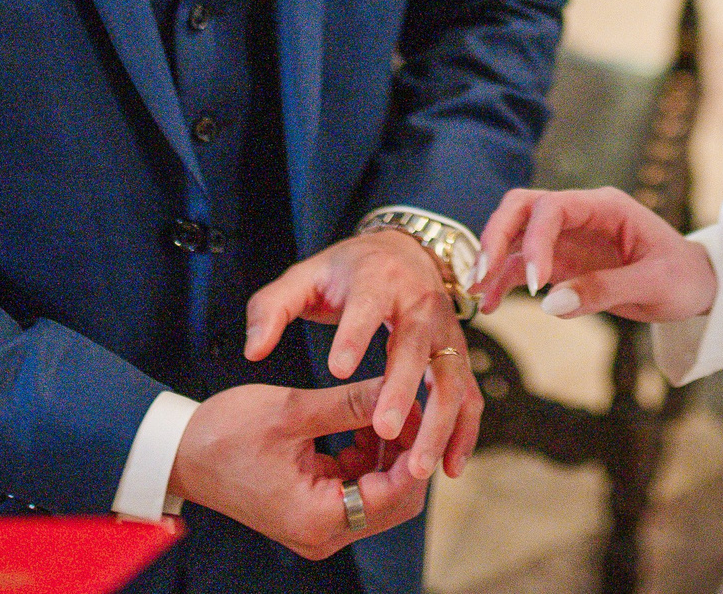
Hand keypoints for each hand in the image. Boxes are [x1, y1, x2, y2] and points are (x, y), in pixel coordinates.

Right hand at [170, 380, 431, 557]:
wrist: (178, 452)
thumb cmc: (225, 433)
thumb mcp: (293, 410)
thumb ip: (350, 404)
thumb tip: (398, 388)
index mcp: (319, 517)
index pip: (396, 494)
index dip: (415, 449)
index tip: (422, 406)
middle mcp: (323, 533)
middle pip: (396, 500)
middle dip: (407, 451)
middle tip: (409, 404)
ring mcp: (318, 525)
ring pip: (381, 493)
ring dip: (389, 451)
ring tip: (385, 404)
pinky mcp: (312, 510)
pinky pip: (358, 487)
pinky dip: (368, 455)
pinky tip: (362, 420)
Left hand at [246, 229, 479, 479]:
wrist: (402, 253)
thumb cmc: (345, 274)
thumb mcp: (303, 278)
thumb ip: (271, 309)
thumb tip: (254, 351)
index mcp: (378, 280)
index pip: (368, 306)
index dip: (355, 335)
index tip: (338, 367)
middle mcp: (420, 303)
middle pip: (415, 347)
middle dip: (403, 390)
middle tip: (384, 431)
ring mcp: (446, 331)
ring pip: (451, 378)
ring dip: (439, 423)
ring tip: (418, 466)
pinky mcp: (459, 355)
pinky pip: (469, 395)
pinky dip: (464, 431)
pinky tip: (449, 469)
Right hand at [473, 186, 717, 322]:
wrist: (696, 286)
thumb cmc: (683, 277)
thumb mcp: (655, 285)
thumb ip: (605, 291)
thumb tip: (551, 304)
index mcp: (605, 207)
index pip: (553, 207)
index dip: (535, 240)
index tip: (536, 282)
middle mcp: (580, 215)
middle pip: (523, 208)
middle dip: (497, 236)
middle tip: (481, 273)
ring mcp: (568, 238)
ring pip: (515, 235)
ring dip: (492, 260)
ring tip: (476, 293)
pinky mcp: (563, 262)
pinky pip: (522, 265)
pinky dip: (504, 281)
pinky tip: (490, 306)